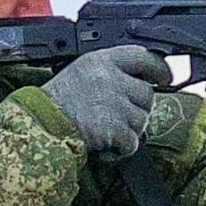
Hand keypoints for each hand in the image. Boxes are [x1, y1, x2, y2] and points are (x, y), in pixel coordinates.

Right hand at [39, 46, 174, 157]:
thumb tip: (142, 82)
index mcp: (101, 60)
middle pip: (147, 94)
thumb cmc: (56, 103)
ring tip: (105, 129)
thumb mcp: (81, 73)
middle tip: (118, 117)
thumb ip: (110, 72)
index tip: (165, 77)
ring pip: (141, 120)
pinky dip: (122, 148)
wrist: (39, 126)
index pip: (143, 57)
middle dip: (137, 109)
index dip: (159, 69)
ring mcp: (112, 103)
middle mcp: (110, 78)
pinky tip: (106, 144)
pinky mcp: (112, 127)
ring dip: (128, 130)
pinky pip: (132, 141)